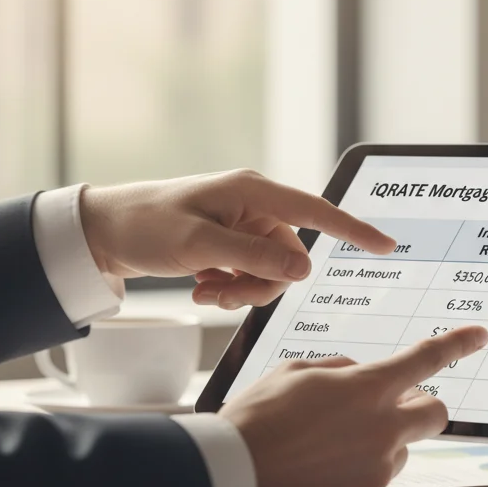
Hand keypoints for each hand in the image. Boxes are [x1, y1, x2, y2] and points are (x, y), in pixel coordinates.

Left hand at [80, 169, 394, 308]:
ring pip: (270, 269)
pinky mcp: (230, 241)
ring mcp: (242, 225)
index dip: (354, 229)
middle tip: (223, 293)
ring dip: (242, 289)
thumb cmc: (144, 225)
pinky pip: (250, 272)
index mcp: (253, 192)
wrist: (101, 231)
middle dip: (261, 283)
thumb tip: (301, 268)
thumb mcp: (199, 244)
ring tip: (207, 290)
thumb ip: (253, 256)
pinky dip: (230, 287)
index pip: (316, 211)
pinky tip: (202, 287)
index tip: (386, 245)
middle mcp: (254, 206)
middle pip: (290, 255)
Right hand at [220, 325, 487, 486]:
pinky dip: (355, 472)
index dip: (458, 343)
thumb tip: (358, 377)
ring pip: (399, 449)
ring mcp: (376, 470)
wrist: (230, 477)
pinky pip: (373, 480)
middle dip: (422, 406)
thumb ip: (340, 370)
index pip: (426, 359)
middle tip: (392, 405)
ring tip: (327, 445)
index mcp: (368, 388)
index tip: (480, 334)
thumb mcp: (296, 372)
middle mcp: (384, 430)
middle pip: (435, 413)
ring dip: (379, 441)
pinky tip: (318, 471)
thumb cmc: (257, 417)